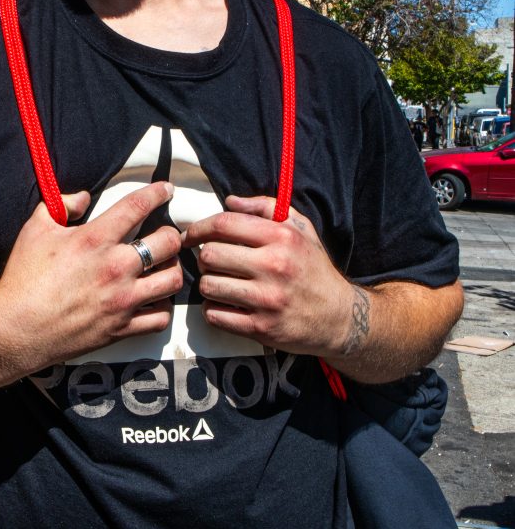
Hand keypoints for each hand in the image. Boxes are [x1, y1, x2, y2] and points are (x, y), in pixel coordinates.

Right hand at [0, 182, 182, 377]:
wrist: (15, 330)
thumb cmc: (23, 278)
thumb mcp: (35, 228)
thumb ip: (61, 204)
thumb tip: (82, 197)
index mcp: (95, 239)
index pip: (137, 206)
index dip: (158, 192)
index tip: (166, 189)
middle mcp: (116, 267)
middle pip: (167, 242)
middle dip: (172, 233)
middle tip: (166, 234)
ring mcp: (122, 300)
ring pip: (172, 279)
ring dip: (173, 268)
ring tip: (165, 266)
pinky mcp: (122, 328)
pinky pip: (160, 317)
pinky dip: (163, 307)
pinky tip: (154, 298)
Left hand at [182, 195, 356, 357]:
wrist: (340, 318)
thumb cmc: (313, 268)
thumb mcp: (300, 229)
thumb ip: (265, 207)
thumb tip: (229, 201)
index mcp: (281, 238)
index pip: (224, 225)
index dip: (198, 227)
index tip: (190, 234)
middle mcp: (273, 267)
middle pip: (210, 255)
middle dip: (204, 257)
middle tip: (211, 261)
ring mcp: (266, 300)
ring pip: (208, 286)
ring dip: (207, 283)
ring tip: (220, 282)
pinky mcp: (261, 328)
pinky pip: (215, 315)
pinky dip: (212, 310)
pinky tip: (224, 304)